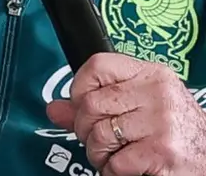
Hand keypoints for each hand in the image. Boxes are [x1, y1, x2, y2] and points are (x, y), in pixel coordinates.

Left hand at [46, 53, 205, 175]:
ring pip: (98, 135)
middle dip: (85, 128)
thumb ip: (98, 105)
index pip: (96, 65)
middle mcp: (157, 93)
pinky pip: (115, 162)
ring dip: (98, 153)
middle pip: (90, 104)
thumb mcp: (143, 107)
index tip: (82, 105)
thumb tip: (54, 108)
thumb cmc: (176, 132)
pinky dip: (113, 171)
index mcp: (151, 74)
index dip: (79, 87)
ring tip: (115, 155)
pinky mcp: (161, 151)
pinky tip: (127, 168)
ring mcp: (160, 122)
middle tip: (99, 140)